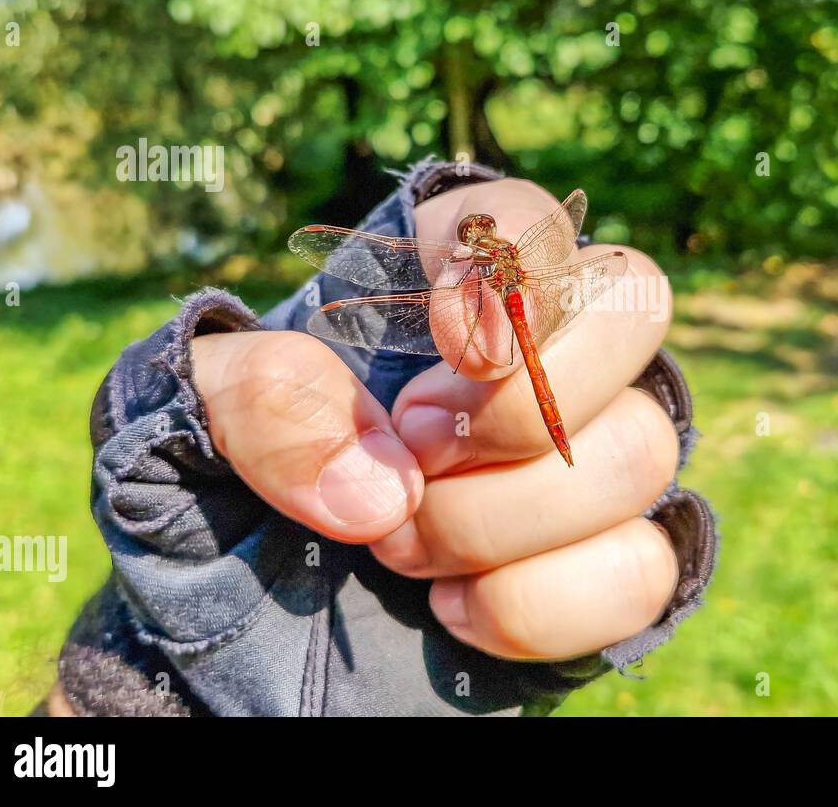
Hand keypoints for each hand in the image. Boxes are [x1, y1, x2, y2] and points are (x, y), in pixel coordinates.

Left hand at [192, 179, 679, 660]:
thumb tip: (386, 486)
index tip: (442, 339)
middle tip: (417, 451)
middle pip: (637, 311)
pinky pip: (640, 569)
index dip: (509, 268)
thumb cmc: (238, 479)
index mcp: (454, 284)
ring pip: (641, 451)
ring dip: (505, 515)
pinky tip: (454, 608)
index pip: (535, 220)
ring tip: (403, 547)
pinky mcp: (607, 563)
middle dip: (523, 399)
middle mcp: (548, 358)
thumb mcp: (196, 414)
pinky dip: (539, 601)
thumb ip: (261, 399)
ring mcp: (590, 461)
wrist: (252, 617)